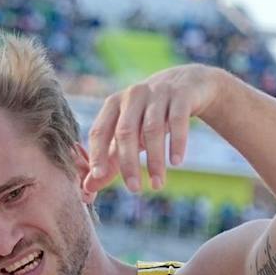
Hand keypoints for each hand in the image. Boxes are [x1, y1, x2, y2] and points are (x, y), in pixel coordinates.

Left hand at [83, 65, 221, 195]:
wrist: (187, 84)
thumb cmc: (150, 116)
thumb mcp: (129, 135)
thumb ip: (110, 160)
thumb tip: (88, 188)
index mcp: (113, 104)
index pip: (99, 130)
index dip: (97, 154)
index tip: (98, 177)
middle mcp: (133, 95)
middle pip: (125, 132)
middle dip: (128, 163)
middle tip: (134, 190)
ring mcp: (157, 92)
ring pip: (152, 129)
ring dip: (155, 160)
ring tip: (157, 184)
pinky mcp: (181, 94)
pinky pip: (177, 120)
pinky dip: (176, 142)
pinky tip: (176, 162)